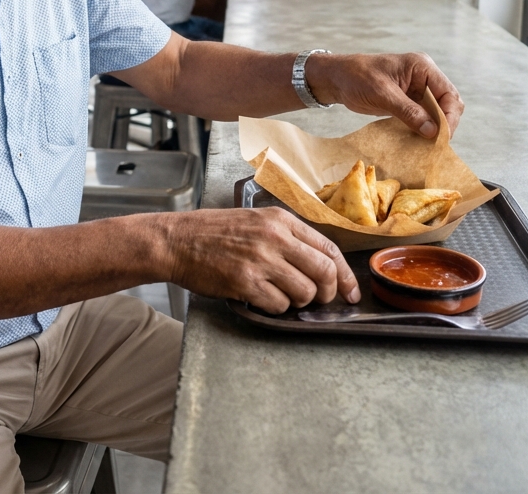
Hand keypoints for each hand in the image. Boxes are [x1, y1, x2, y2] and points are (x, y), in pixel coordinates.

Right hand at [162, 207, 359, 312]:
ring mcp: (260, 260)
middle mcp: (274, 237)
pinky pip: (278, 305)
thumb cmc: (212, 233)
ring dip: (298, 302)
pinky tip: (260, 297)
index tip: (350, 292)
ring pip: (305, 292)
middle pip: (324, 272)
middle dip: (328, 293)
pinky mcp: (245, 282)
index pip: (328, 248)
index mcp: (280, 220)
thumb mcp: (255, 221)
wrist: (176, 241)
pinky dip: (275, 308)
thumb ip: (286, 237)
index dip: (345, 275)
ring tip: (280, 295)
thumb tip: (318, 265)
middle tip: (318, 300)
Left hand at [306, 52, 463, 137]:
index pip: (448, 94)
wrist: (337, 79)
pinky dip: (423, 128)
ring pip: (437, 112)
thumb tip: (432, 131)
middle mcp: (424, 77)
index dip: (449, 116)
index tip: (442, 137)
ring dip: (434, 128)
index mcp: (423, 67)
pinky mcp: (408, 101)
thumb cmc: (357, 78)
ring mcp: (417, 89)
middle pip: (447, 104)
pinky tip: (419, 141)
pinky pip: (423, 116)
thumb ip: (408, 111)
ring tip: (428, 146)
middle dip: (444, 124)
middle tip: (436, 145)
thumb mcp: (382, 94)